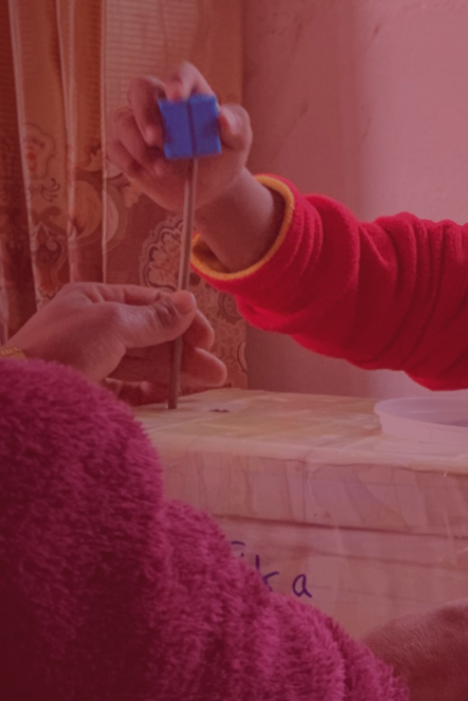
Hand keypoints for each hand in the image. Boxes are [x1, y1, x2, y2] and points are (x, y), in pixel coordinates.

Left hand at [9, 282, 227, 402]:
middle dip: (184, 352)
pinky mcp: (87, 390)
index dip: (181, 319)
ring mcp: (89, 359)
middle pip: (149, 335)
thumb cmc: (63, 349)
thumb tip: (189, 299)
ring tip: (207, 385)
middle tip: (216, 371)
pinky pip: (127, 388)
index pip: (149, 303)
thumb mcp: (114, 324)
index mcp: (93, 299)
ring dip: (176, 372)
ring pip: (142, 362)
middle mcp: (92, 326)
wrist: (18, 402)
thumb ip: (156, 317)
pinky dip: (151, 391)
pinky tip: (171, 397)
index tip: (207, 339)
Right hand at [107, 62, 252, 213]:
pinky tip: (148, 173)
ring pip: (123, 120)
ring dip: (139, 145)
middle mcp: (161, 104)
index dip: (177, 80)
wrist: (212, 187)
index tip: (176, 96)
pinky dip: (128, 160)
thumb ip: (236, 126)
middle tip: (157, 139)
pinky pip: (114, 147)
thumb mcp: (239, 140)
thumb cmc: (225, 155)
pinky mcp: (127, 149)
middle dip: (145, 112)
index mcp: (191, 95)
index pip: (181, 73)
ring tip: (162, 168)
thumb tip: (223, 117)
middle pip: (140, 88)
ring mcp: (141, 125)